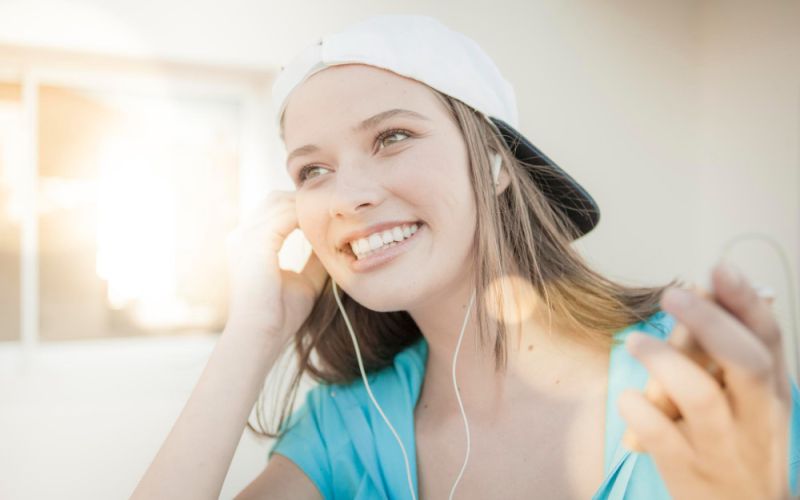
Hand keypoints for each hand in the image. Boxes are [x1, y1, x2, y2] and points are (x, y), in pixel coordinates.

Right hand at [224, 190, 327, 341]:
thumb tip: (334, 243)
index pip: (275, 211)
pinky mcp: (255, 242)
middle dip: (304, 200)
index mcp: (249, 244)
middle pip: (275, 200)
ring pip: (280, 202)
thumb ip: (315, 259)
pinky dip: (305, 215)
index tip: (330, 214)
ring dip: (306, 205)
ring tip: (332, 213)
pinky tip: (324, 223)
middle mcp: (242, 236)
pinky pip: (284, 215)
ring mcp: (245, 237)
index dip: (302, 208)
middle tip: (334, 208)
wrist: (261, 335)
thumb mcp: (306, 280)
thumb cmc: (280, 315)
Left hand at [618, 261, 792, 498]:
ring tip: (636, 341)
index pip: (768, 337)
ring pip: (702, 398)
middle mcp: (756, 416)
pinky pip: (664, 437)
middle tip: (671, 293)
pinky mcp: (689, 470)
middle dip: (710, 322)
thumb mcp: (752, 399)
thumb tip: (708, 285)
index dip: (745, 300)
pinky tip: (628, 398)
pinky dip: (643, 413)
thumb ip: (734, 350)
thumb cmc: (741, 443)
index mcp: (773, 390)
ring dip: (667, 363)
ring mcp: (723, 446)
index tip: (717, 266)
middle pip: (744, 361)